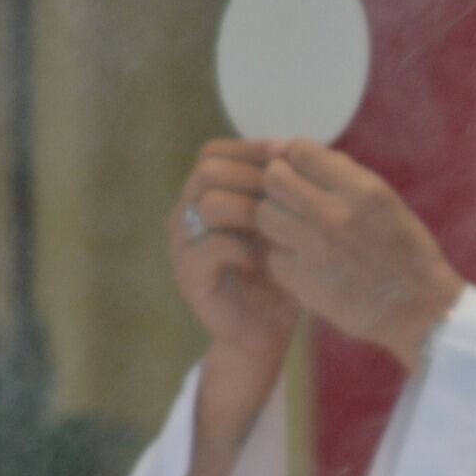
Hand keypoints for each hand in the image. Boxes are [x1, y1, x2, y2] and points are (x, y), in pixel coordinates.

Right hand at [169, 140, 299, 406]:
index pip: (214, 152)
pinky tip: (268, 258)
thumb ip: (280, 188)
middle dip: (254, 177)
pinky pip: (212, 246)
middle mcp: (185, 216)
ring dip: (250, 208)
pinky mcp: (190, 278)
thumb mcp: (283, 223)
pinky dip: (245, 246)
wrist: (265, 331)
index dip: (252, 150)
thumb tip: (292, 143)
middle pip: (207, 170)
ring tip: (279, 225)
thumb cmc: (280, 273)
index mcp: (203, 196)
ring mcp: (182, 247)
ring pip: (207, 203)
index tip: (290, 160)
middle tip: (288, 194)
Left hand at [257, 141, 463, 368]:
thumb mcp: (384, 199)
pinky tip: (304, 263)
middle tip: (292, 201)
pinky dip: (283, 258)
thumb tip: (290, 150)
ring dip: (276, 220)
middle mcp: (335, 214)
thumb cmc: (405, 251)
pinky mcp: (303, 282)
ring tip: (297, 232)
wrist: (420, 310)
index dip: (294, 158)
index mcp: (361, 189)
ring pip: (265, 216)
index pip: (301, 152)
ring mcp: (316, 249)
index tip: (300, 172)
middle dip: (278, 186)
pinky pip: (273, 256)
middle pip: (274, 180)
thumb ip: (340, 174)